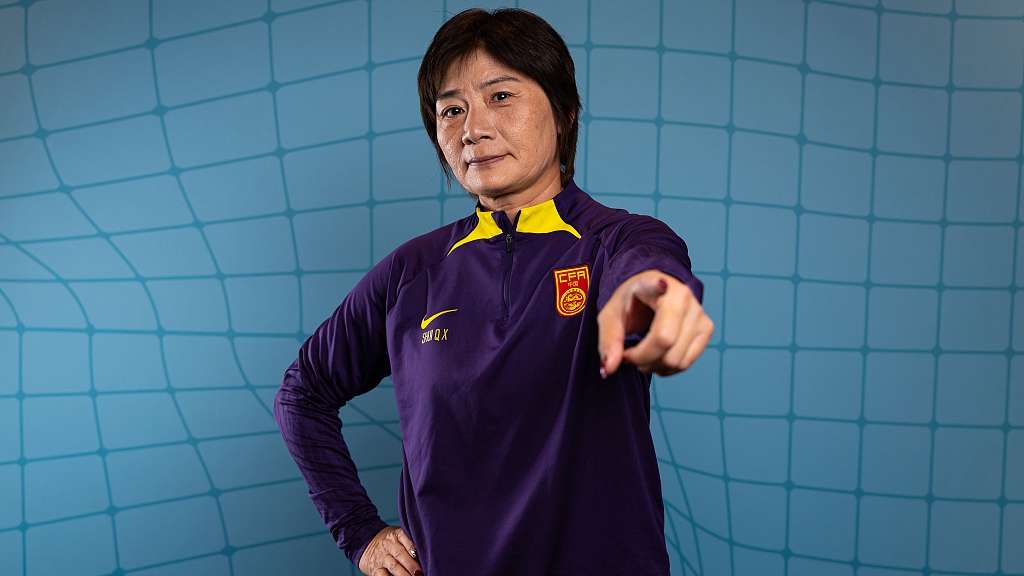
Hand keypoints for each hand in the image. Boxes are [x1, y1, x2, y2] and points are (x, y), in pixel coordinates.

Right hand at [358, 525, 421, 575]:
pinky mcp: (375, 569)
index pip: (406, 539)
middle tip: (421, 573)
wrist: (364, 541)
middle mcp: (389, 545)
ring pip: (394, 566)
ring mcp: (381, 557)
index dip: (414, 547)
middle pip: (401, 554)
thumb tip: (427, 556)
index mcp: (396, 535)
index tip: (422, 555)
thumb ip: (410, 543)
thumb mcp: (397, 536)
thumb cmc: (389, 541)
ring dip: (405, 575)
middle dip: (412, 565)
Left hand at [597, 270, 713, 376]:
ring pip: (676, 359)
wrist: (652, 296)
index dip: (659, 286)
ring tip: (641, 356)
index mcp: (655, 283)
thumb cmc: (632, 303)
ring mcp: (698, 312)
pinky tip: (656, 358)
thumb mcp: (610, 317)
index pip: (659, 286)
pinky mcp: (706, 328)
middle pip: (664, 341)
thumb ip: (608, 341)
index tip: (660, 284)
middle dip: (641, 359)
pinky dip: (667, 369)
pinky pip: (686, 363)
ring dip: (652, 366)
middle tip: (628, 355)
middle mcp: (683, 295)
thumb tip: (608, 368)